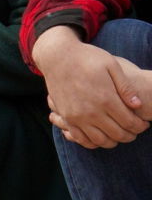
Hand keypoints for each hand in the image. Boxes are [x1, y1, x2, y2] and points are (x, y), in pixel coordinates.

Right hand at [34, 26, 148, 147]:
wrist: (57, 57)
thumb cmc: (87, 58)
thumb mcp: (112, 66)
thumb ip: (125, 87)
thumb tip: (138, 105)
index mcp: (106, 98)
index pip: (130, 122)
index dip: (140, 126)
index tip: (144, 124)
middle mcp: (91, 111)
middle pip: (117, 134)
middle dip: (129, 135)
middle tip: (134, 131)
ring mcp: (76, 116)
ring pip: (99, 140)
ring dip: (112, 141)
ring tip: (118, 135)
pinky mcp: (66, 117)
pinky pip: (80, 138)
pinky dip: (92, 142)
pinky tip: (99, 136)